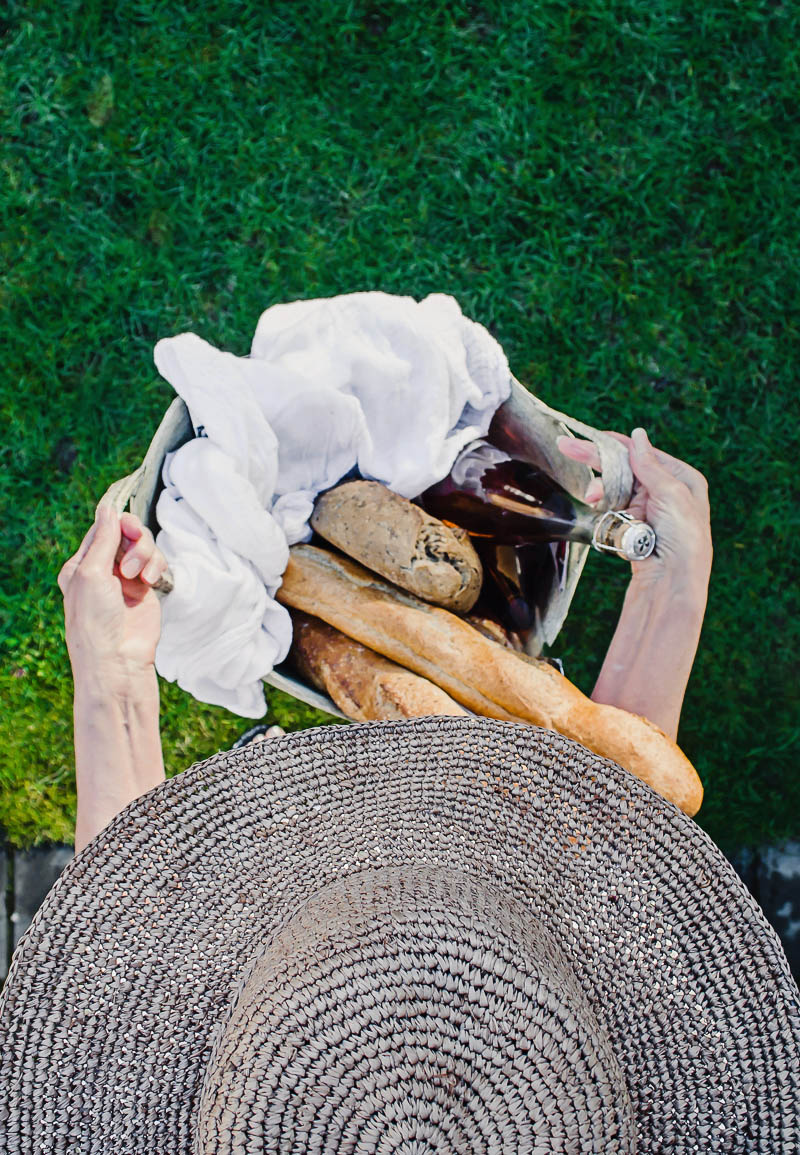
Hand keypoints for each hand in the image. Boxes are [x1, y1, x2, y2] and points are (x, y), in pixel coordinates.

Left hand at [57, 503, 169, 685]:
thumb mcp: (91, 572)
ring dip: (145, 554)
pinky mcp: (147, 589)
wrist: (118, 658)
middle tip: (134, 543)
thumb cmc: (96, 619)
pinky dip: (157, 567)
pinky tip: (151, 581)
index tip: (126, 525)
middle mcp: (104, 570)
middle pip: (126, 534)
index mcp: (81, 565)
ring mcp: (127, 579)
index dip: (116, 523)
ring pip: (144, 547)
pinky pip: (157, 563)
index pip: (101, 530)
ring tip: (138, 576)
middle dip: (133, 537)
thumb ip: (103, 538)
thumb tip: (108, 508)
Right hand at [556, 426, 712, 592]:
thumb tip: (637, 435)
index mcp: (682, 479)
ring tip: (591, 496)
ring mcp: (649, 511)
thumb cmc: (684, 540)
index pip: (642, 454)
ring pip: (614, 490)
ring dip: (601, 491)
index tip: (589, 437)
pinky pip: (612, 511)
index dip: (614, 444)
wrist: (673, 584)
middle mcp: (665, 492)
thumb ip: (650, 465)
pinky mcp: (634, 528)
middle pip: (625, 469)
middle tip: (567, 447)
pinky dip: (604, 511)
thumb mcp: (672, 495)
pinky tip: (601, 512)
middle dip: (598, 463)